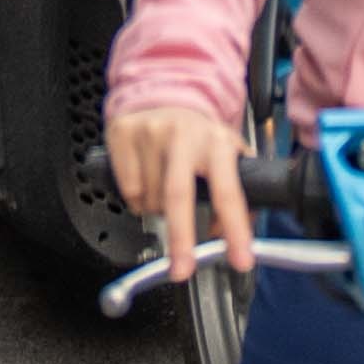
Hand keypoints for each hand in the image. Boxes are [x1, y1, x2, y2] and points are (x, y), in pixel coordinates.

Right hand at [109, 104, 254, 289]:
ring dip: (158, 212)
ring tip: (166, 190)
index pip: (228, 192)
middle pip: (178, 196)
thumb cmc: (199, 134)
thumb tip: (224, 236)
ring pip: (150, 200)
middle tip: (182, 270)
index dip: (235, 230)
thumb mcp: (228, 155)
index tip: (240, 260)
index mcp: (217, 142)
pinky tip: (146, 180)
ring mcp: (151, 132)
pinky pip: (128, 191)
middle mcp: (184, 135)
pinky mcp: (124, 134)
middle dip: (181, 239)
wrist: (163, 93)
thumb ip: (236, 195)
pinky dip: (137, 200)